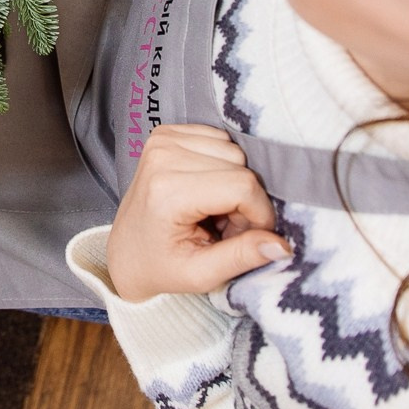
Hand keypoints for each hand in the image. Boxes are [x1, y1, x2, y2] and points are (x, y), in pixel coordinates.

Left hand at [105, 124, 289, 300]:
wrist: (126, 253)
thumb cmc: (161, 267)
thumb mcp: (201, 275)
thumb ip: (242, 257)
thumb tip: (281, 245)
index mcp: (167, 191)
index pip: (242, 186)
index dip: (259, 213)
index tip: (250, 237)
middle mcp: (162, 156)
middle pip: (241, 166)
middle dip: (245, 201)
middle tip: (225, 228)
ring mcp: (162, 141)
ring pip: (234, 150)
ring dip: (234, 183)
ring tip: (214, 212)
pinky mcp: (166, 134)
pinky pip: (220, 139)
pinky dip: (222, 166)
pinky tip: (206, 191)